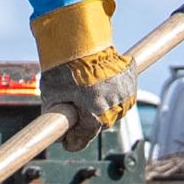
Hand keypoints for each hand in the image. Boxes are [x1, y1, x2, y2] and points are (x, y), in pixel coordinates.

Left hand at [30, 0, 134, 150]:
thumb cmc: (64, 68)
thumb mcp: (52, 96)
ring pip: (114, 110)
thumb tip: (54, 130)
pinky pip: (123, 94)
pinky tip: (99, 85)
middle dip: (88, 121)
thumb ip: (54, 117)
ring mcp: (125, 93)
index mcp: (95, 116)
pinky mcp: (131, 78)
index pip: (83, 138)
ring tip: (87, 94)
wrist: (80, 40)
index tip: (66, 142)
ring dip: (103, 107)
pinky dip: (113, 92)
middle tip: (75, 112)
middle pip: (100, 124)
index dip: (72, 141)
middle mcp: (114, 108)